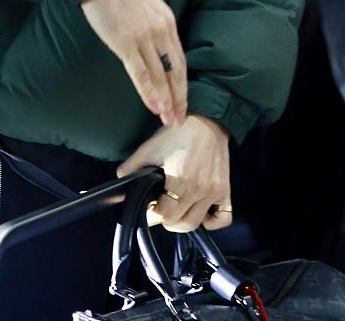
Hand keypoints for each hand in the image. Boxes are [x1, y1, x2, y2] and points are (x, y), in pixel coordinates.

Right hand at [80, 0, 187, 127]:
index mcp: (168, 22)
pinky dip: (149, 92)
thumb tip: (156, 48)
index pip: (180, 60)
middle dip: (179, 98)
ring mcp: (145, 38)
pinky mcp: (126, 43)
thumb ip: (156, 26)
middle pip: (175, 72)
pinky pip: (141, 73)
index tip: (183, 101)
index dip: (182, 84)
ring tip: (169, 120)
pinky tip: (154, 107)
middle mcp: (161, 32)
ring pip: (160, 76)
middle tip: (180, 119)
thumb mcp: (150, 5)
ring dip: (166, 101)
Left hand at [116, 114, 231, 231]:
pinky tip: (201, 212)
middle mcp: (199, 189)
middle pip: (179, 224)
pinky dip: (211, 221)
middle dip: (165, 220)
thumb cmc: (178, 133)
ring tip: (176, 210)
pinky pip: (223, 218)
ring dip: (182, 222)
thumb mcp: (151, 147)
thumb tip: (120, 182)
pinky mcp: (225, 189)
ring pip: (196, 223)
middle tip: (160, 208)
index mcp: (180, 180)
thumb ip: (132, 166)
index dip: (152, 214)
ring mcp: (214, 191)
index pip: (164, 215)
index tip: (149, 206)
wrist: (207, 120)